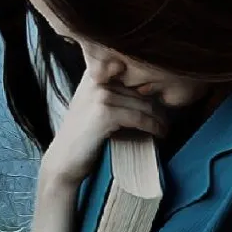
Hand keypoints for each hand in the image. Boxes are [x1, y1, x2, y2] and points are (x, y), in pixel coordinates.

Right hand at [42, 70, 167, 185]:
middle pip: (140, 88)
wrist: (63, 161)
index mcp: (93, 73)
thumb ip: (112, 91)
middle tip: (168, 118)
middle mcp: (96, 79)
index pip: (131, 71)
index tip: (163, 96)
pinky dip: (154, 127)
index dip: (150, 84)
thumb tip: (148, 88)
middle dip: (157, 104)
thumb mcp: (92, 105)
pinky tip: (160, 133)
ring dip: (159, 118)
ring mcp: (100, 94)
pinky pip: (140, 117)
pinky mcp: (105, 113)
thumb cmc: (82, 136)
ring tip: (166, 128)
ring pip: (143, 103)